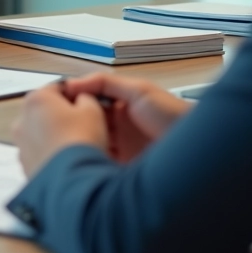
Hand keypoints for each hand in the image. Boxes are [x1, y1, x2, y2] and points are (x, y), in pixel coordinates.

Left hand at [11, 83, 109, 176]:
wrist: (72, 181)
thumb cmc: (80, 141)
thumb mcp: (93, 110)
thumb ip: (86, 98)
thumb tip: (81, 100)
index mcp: (36, 99)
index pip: (56, 88)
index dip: (74, 95)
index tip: (86, 103)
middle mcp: (22, 120)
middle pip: (45, 111)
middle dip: (62, 116)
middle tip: (83, 126)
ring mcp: (20, 145)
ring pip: (41, 134)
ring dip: (55, 136)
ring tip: (76, 147)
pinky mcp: (24, 166)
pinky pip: (40, 154)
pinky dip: (51, 155)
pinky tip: (68, 161)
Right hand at [60, 73, 191, 161]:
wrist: (199, 150)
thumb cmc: (176, 116)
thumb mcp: (139, 90)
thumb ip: (106, 82)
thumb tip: (75, 82)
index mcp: (119, 107)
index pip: (86, 104)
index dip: (70, 104)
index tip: (52, 104)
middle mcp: (117, 129)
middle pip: (85, 126)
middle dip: (70, 127)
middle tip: (53, 128)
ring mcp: (119, 151)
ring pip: (90, 146)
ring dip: (78, 146)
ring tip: (63, 145)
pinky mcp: (121, 170)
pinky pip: (99, 166)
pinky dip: (89, 164)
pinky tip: (81, 162)